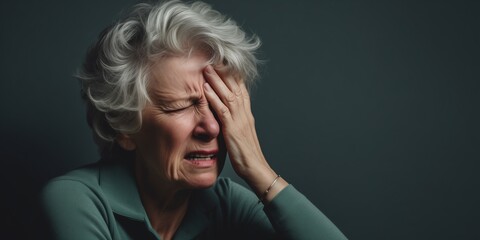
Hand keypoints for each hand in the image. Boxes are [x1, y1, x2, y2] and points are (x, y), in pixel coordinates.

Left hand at [203, 65, 286, 201]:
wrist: (256, 168)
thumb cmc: (247, 154)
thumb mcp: (241, 134)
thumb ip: (234, 121)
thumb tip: (223, 114)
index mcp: (247, 114)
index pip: (241, 89)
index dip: (232, 75)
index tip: (223, 63)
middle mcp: (244, 113)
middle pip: (235, 87)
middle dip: (224, 72)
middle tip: (213, 58)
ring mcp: (239, 120)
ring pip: (228, 94)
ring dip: (216, 80)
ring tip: (206, 68)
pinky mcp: (233, 129)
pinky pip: (222, 110)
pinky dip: (213, 98)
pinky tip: (205, 89)